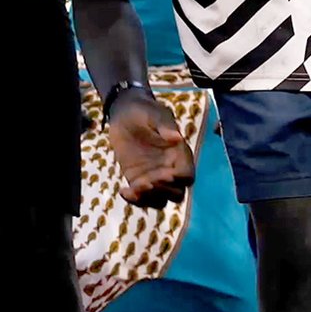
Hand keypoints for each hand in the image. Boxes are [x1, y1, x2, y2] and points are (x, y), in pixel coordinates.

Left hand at [104, 91, 194, 207]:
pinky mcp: (138, 180)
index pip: (187, 174)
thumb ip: (165, 125)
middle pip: (176, 192)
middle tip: (146, 182)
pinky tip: (124, 191)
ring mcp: (154, 177)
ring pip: (160, 199)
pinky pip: (141, 197)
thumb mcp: (155, 114)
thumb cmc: (144, 111)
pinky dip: (134, 200)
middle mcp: (170, 169)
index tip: (166, 174)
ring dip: (149, 199)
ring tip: (134, 189)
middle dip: (163, 191)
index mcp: (179, 155)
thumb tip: (176, 137)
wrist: (125, 114)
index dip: (179, 178)